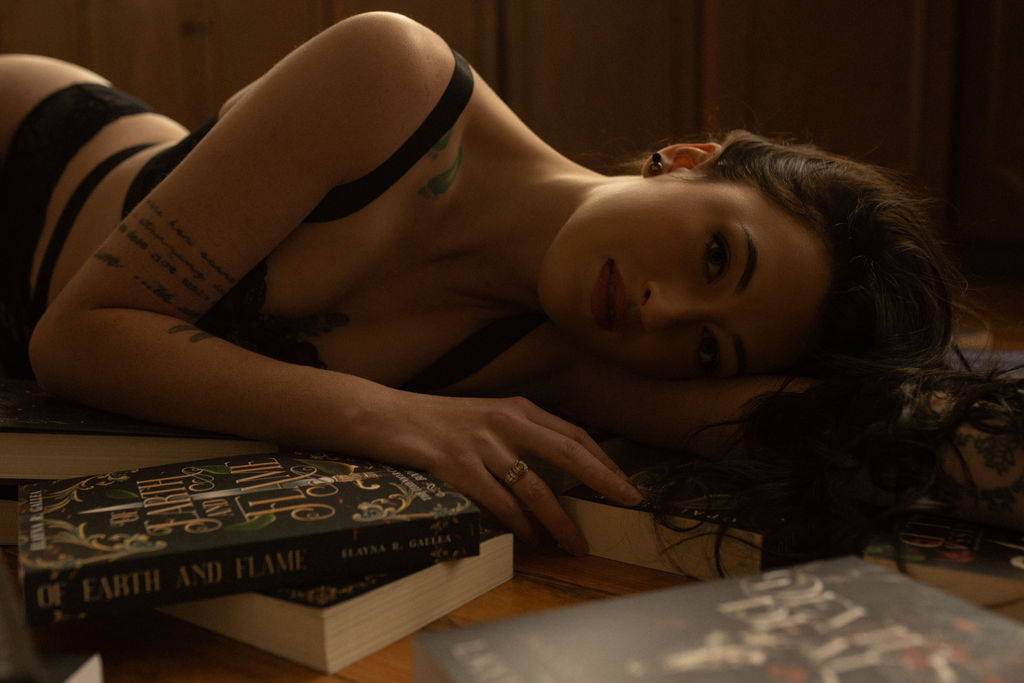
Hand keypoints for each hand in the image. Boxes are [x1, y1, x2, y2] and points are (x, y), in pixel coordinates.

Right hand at [381, 394, 642, 553]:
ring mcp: (482, 445)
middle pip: (567, 454)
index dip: (603, 461)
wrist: (390, 417)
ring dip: (560, 521)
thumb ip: (522, 436)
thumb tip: (560, 470)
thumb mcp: (489, 419)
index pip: (573, 435)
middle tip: (628, 503)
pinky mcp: (458, 468)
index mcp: (518, 409)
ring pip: (534, 488)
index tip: (625, 484)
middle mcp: (506, 423)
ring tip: (575, 544)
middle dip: (602, 481)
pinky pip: (498, 503)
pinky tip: (530, 539)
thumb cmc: (441, 422)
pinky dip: (519, 525)